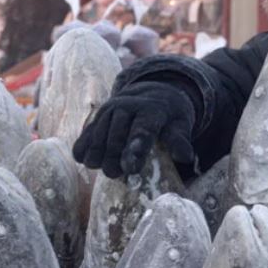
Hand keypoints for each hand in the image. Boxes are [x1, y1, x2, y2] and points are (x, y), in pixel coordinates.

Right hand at [72, 81, 195, 177]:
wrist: (152, 93)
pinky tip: (81, 158)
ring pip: (100, 130)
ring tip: (96, 168)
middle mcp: (128, 106)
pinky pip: (89, 129)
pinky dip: (84, 142)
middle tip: (113, 174)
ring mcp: (111, 109)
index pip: (143, 130)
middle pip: (118, 133)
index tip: (131, 169)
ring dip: (97, 150)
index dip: (136, 149)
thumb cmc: (168, 116)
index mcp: (152, 110)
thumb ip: (180, 140)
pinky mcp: (99, 114)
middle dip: (114, 154)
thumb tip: (186, 157)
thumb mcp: (180, 125)